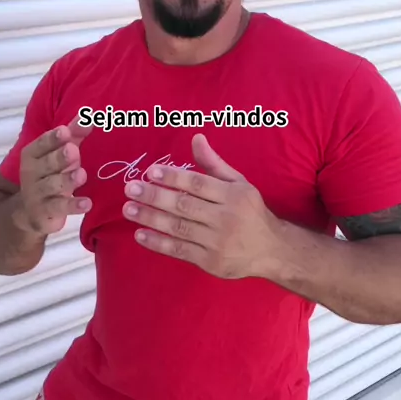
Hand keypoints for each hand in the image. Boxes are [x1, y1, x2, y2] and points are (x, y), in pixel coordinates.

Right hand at [17, 115, 92, 235]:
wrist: (29, 212)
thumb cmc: (50, 174)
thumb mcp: (60, 153)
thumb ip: (74, 134)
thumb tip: (90, 115)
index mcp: (32, 155)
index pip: (41, 144)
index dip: (53, 138)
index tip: (65, 131)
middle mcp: (31, 173)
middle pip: (47, 164)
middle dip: (59, 157)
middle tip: (73, 150)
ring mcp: (37, 194)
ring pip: (52, 185)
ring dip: (67, 180)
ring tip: (81, 174)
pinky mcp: (46, 213)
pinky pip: (59, 208)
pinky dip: (73, 206)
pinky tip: (87, 203)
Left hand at [122, 134, 280, 279]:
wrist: (271, 250)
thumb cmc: (250, 211)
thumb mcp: (238, 183)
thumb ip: (214, 163)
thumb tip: (196, 137)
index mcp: (233, 195)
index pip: (198, 184)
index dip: (173, 177)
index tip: (150, 172)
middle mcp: (226, 218)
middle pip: (184, 206)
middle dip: (155, 196)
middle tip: (131, 189)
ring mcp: (217, 242)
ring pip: (178, 228)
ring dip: (150, 218)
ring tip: (129, 209)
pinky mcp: (210, 262)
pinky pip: (179, 250)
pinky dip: (158, 243)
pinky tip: (140, 234)